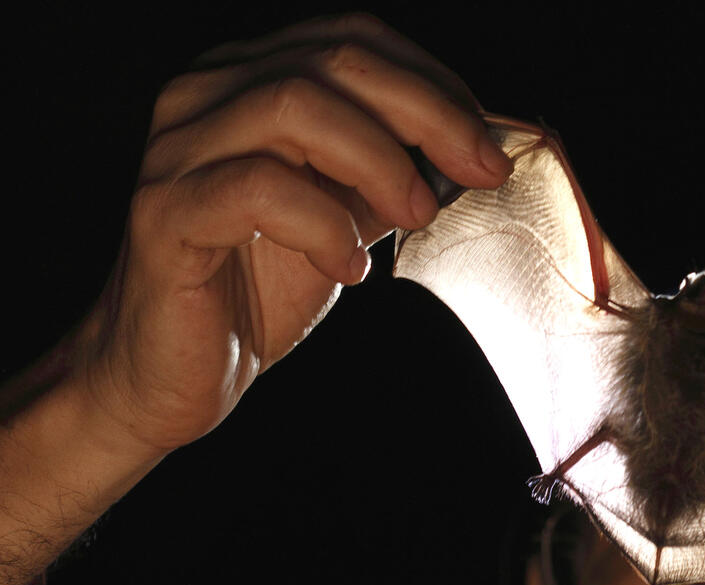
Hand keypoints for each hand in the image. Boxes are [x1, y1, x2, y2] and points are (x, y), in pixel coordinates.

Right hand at [79, 14, 511, 454]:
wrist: (177, 372)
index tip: (488, 144)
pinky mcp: (164, 212)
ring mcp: (177, 150)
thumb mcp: (347, 216)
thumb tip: (476, 152)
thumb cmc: (259, 289)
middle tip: (480, 170)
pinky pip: (256, 189)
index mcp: (249, 81)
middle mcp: (204, 97)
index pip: (352, 41)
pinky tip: (348, 267)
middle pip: (331, 62)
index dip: (433, 83)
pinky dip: (322, 224)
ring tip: (413, 217)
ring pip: (291, 107)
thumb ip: (393, 173)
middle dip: (426, 114)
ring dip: (376, 161)